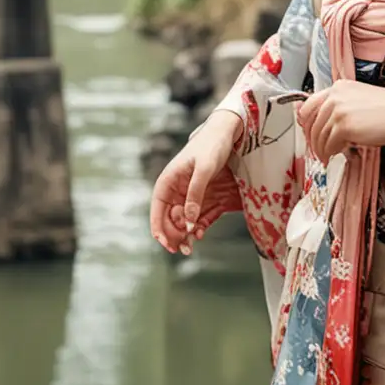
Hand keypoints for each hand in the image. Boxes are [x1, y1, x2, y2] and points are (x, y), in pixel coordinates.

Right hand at [150, 109, 244, 255]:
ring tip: (188, 249)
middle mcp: (176, 189)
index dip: (158, 226)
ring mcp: (188, 193)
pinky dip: (195, 226)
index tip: (162, 242)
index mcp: (169, 180)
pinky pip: (195, 215)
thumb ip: (195, 193)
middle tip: (181, 250)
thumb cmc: (212, 146)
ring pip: (181, 219)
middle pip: (168, 217)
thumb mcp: (204, 169)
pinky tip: (199, 234)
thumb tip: (187, 219)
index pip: (157, 207)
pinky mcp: (202, 196)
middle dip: (172, 235)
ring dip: (183, 234)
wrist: (227, 134)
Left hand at [297, 83, 384, 163]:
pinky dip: (331, 153)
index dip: (306, 123)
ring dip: (322, 150)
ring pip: (319, 136)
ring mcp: (338, 111)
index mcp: (337, 88)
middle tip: (318, 151)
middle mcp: (334, 96)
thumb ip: (341, 107)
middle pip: (311, 124)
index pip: (309, 105)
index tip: (309, 134)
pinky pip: (329, 145)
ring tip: (327, 157)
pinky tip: (338, 155)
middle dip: (313, 141)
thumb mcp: (359, 100)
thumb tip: (327, 127)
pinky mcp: (344, 126)